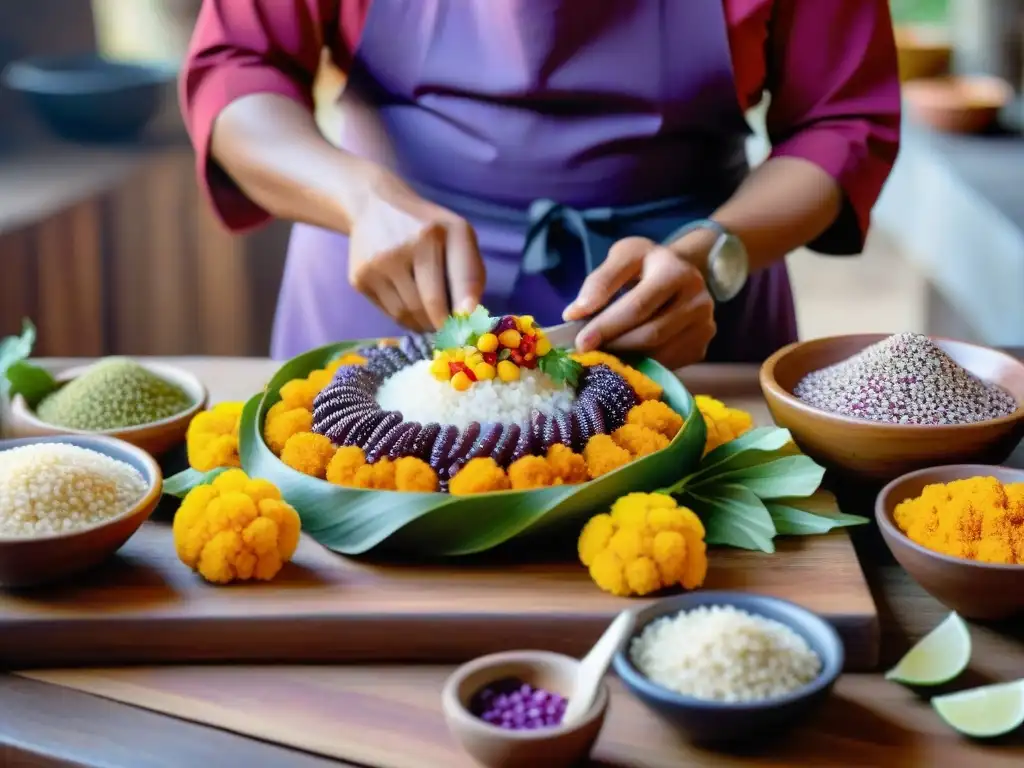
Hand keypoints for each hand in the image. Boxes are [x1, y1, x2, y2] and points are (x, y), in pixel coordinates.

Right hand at [348, 167, 484, 331]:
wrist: (373, 206)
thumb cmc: (427, 227)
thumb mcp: (457, 235)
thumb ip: (469, 272)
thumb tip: (468, 315)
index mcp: (434, 233)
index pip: (457, 278)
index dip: (464, 306)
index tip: (468, 323)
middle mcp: (403, 247)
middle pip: (430, 304)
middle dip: (443, 324)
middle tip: (451, 331)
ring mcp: (377, 264)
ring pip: (406, 314)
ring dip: (424, 324)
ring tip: (432, 319)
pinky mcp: (359, 278)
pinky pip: (388, 312)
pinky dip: (405, 318)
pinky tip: (411, 308)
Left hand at [562, 236, 715, 369]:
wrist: (684, 272)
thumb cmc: (647, 265)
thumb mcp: (624, 257)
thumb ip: (599, 281)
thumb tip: (574, 314)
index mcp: (676, 271)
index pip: (638, 305)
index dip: (607, 326)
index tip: (581, 342)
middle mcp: (698, 299)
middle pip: (651, 333)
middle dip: (614, 345)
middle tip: (586, 353)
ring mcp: (704, 326)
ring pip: (660, 354)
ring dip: (626, 359)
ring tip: (602, 356)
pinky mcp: (702, 347)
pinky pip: (667, 364)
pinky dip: (642, 366)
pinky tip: (624, 360)